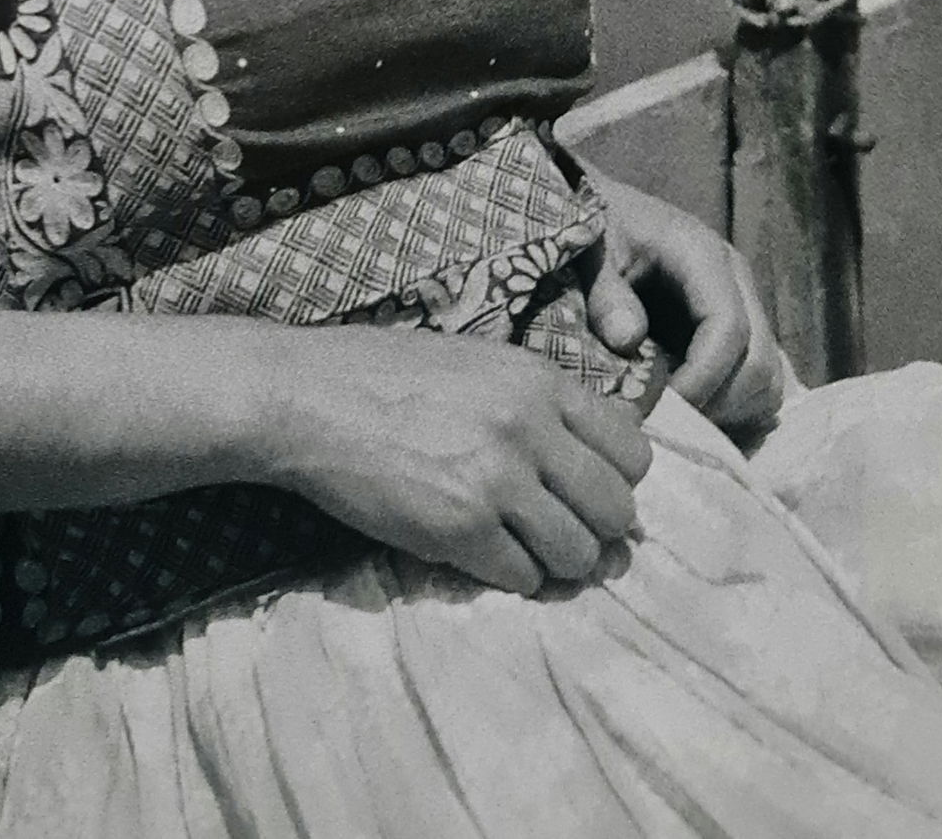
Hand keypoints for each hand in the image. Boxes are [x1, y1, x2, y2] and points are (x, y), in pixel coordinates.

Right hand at [265, 325, 651, 596]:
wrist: (306, 397)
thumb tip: (591, 464)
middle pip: (616, 510)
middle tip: (561, 530)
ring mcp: (497, 480)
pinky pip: (522, 577)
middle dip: (595, 530)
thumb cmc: (383, 373)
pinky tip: (482, 554)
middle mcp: (530, 428)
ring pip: (578, 554)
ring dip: (557, 562)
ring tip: (525, 549)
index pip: (634, 450)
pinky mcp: (459, 528)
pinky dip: (510, 576)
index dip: (616, 479)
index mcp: (539, 381)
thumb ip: (536, 404)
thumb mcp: (477, 364)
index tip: (586, 489)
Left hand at [578, 175, 784, 434]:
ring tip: (678, 419)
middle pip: (760, 362)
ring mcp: (746, 306)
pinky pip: (762, 383)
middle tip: (666, 421)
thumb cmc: (597, 230)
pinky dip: (737, 409)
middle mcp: (737, 281)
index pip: (729, 328)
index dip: (701, 378)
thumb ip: (604, 293)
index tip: (660, 407)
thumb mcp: (588, 251)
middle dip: (717, 403)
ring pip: (770, 380)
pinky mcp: (744, 330)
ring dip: (730, 412)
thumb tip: (627, 340)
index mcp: (701, 254)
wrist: (608, 214)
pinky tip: (694, 414)